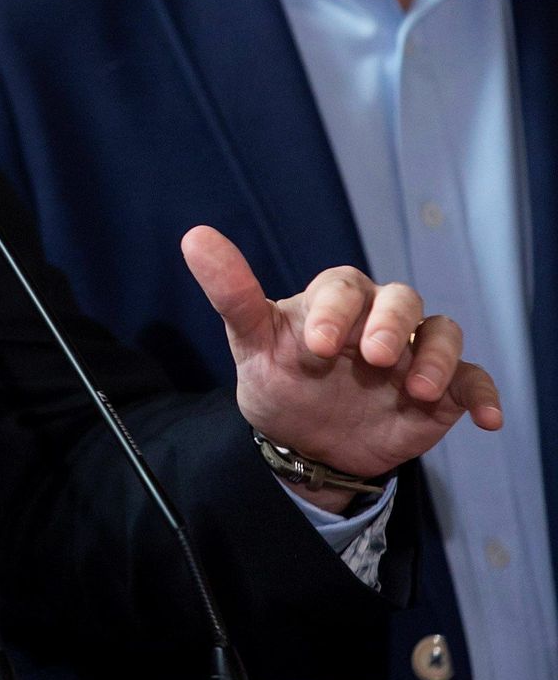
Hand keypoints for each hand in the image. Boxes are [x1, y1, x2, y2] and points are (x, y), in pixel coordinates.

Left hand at [181, 227, 501, 492]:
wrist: (304, 443)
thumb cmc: (280, 379)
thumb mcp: (251, 342)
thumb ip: (231, 294)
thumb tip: (194, 236)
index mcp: (336, 299)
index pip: (344, 287)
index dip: (335, 311)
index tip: (316, 346)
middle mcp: (381, 317)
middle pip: (401, 299)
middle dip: (390, 324)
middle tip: (373, 357)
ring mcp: (413, 352)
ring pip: (441, 333)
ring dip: (436, 357)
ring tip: (418, 390)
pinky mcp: (443, 390)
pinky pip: (471, 381)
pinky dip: (483, 396)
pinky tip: (486, 420)